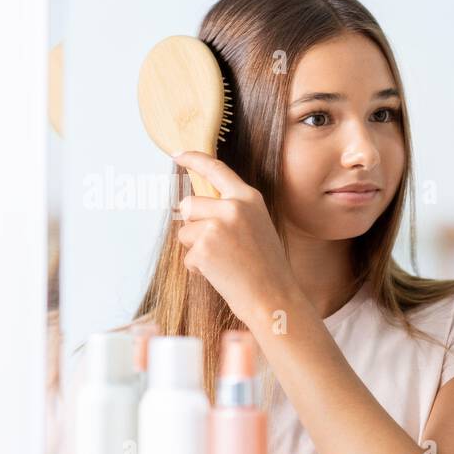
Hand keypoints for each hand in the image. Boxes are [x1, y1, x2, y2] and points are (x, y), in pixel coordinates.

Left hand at [172, 151, 299, 328]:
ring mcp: (218, 226)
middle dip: (193, 225)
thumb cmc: (266, 267)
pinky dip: (198, 267)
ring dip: (196, 248)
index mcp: (249, 198)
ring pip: (184, 231)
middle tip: (219, 246)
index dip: (194, 159)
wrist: (275, 297)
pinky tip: (221, 274)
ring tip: (224, 262)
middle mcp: (233, 207)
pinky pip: (187, 254)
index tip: (178, 155)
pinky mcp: (205, 248)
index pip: (216, 169)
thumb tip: (195, 205)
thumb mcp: (257, 226)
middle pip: (189, 205)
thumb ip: (232, 210)